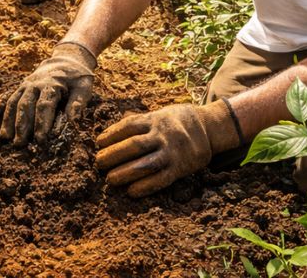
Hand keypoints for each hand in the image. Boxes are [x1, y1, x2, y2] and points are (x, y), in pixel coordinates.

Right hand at [0, 41, 95, 144]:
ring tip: (5, 138)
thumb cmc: (77, 77)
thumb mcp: (84, 87)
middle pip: (25, 105)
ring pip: (14, 102)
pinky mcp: (22, 87)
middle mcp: (35, 84)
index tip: (40, 140)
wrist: (67, 59)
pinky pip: (9, 97)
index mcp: (51, 84)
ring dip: (9, 120)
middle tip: (19, 144)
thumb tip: (72, 122)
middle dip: (21, 126)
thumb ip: (78, 103)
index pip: (44, 105)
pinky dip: (0, 107)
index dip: (42, 123)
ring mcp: (26, 85)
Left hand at [95, 101, 239, 197]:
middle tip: (99, 163)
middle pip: (134, 145)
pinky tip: (131, 192)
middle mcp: (163, 135)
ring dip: (126, 173)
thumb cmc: (175, 121)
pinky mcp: (180, 168)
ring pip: (146, 164)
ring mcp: (172, 152)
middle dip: (114, 155)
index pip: (129, 126)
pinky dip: (145, 187)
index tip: (98, 143)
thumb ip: (138, 122)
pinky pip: (161, 179)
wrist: (208, 128)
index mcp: (155, 119)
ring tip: (110, 179)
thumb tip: (110, 133)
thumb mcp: (159, 114)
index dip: (112, 134)